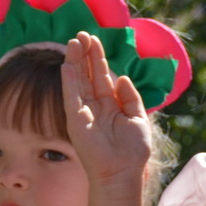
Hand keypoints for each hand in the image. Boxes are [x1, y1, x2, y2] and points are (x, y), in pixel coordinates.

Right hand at [63, 32, 154, 188]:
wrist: (123, 171)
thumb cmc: (133, 150)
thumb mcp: (138, 118)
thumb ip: (130, 97)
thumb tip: (121, 76)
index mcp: (111, 104)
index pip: (102, 76)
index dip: (98, 58)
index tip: (95, 40)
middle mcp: (96, 105)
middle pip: (88, 74)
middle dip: (86, 54)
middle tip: (83, 34)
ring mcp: (84, 111)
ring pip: (78, 81)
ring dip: (75, 61)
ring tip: (74, 42)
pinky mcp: (75, 120)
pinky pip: (71, 96)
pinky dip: (69, 80)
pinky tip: (67, 64)